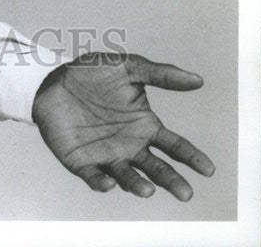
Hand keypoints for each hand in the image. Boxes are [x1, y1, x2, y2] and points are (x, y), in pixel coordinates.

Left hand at [31, 52, 214, 200]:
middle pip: (156, 168)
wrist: (52, 79)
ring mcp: (107, 155)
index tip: (208, 168)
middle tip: (186, 193)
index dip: (191, 157)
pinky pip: (93, 176)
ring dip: (138, 185)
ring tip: (147, 190)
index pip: (174, 145)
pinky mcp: (82, 162)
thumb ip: (160, 74)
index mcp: (145, 126)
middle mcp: (130, 146)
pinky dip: (101, 182)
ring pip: (127, 177)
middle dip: (171, 181)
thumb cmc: (93, 74)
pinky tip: (107, 183)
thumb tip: (197, 80)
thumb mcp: (127, 67)